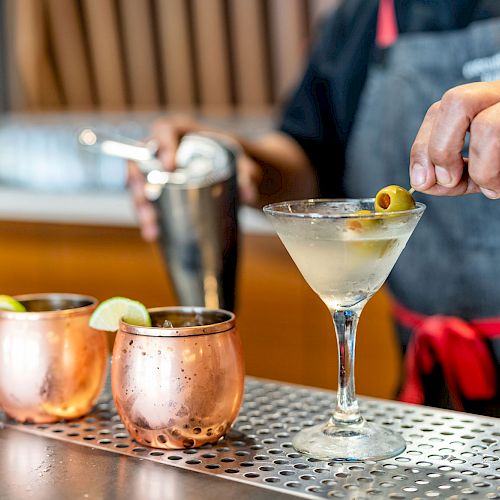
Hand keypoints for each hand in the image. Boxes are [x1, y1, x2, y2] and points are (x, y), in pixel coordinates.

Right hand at [128, 116, 261, 240]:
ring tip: (152, 229)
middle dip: (140, 184)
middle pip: (140, 162)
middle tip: (149, 201)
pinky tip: (154, 235)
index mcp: (178, 132)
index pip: (163, 130)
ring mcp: (155, 170)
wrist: (225, 165)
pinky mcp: (157, 189)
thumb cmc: (226, 153)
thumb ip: (245, 173)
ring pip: (139, 187)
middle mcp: (161, 149)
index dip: (162, 146)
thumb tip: (248, 196)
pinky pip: (147, 203)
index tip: (169, 166)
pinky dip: (150, 219)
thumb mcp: (237, 158)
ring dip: (142, 209)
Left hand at [410, 81, 499, 198]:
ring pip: (488, 126)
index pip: (439, 110)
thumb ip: (451, 174)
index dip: (422, 146)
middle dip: (442, 149)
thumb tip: (424, 183)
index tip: (421, 180)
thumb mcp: (479, 167)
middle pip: (457, 102)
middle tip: (450, 181)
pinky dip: (499, 176)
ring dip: (481, 169)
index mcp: (483, 101)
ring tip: (491, 188)